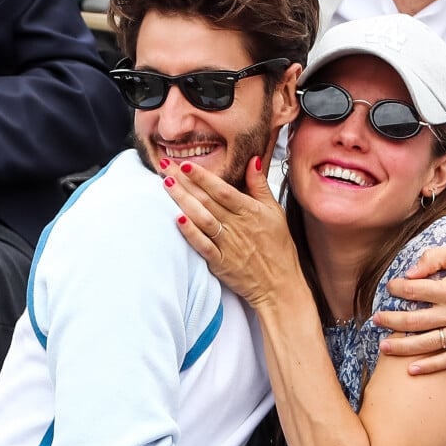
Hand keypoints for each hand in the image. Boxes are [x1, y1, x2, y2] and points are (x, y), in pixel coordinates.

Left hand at [162, 157, 301, 307]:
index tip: (185, 164)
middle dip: (184, 181)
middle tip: (165, 165)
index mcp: (250, 211)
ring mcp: (228, 245)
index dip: (203, 176)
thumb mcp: (275, 211)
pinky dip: (191, 233)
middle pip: (207, 200)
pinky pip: (204, 245)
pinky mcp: (221, 263)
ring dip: (183, 200)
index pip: (222, 189)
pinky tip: (178, 219)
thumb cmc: (278, 248)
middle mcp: (238, 226)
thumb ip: (259, 185)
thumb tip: (251, 160)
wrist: (280, 285)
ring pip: (202, 218)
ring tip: (166, 185)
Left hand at [373, 243, 445, 373]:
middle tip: (376, 320)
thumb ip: (434, 258)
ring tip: (384, 346)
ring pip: (429, 343)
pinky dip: (432, 366)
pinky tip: (412, 369)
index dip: (396, 289)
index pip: (413, 291)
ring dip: (403, 347)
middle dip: (390, 321)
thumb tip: (409, 272)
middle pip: (414, 321)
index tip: (389, 288)